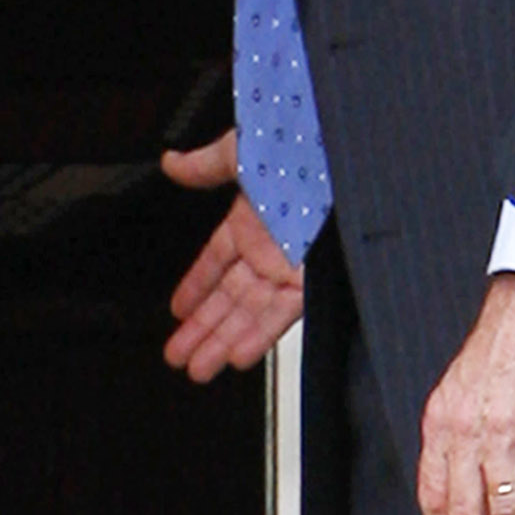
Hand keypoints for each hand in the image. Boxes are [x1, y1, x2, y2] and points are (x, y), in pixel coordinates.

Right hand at [161, 131, 303, 378]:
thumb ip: (205, 164)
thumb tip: (172, 162)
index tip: (178, 311)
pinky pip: (281, 315)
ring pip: (249, 315)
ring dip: (222, 343)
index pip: (215, 262)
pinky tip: (238, 357)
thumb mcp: (240, 152)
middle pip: (228, 299)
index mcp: (250, 218)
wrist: (342, 153)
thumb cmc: (298, 145)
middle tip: (179, 356)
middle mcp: (269, 247)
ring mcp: (290, 266)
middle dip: (202, 329)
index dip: (194, 287)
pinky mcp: (312, 280)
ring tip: (199, 369)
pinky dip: (258, 336)